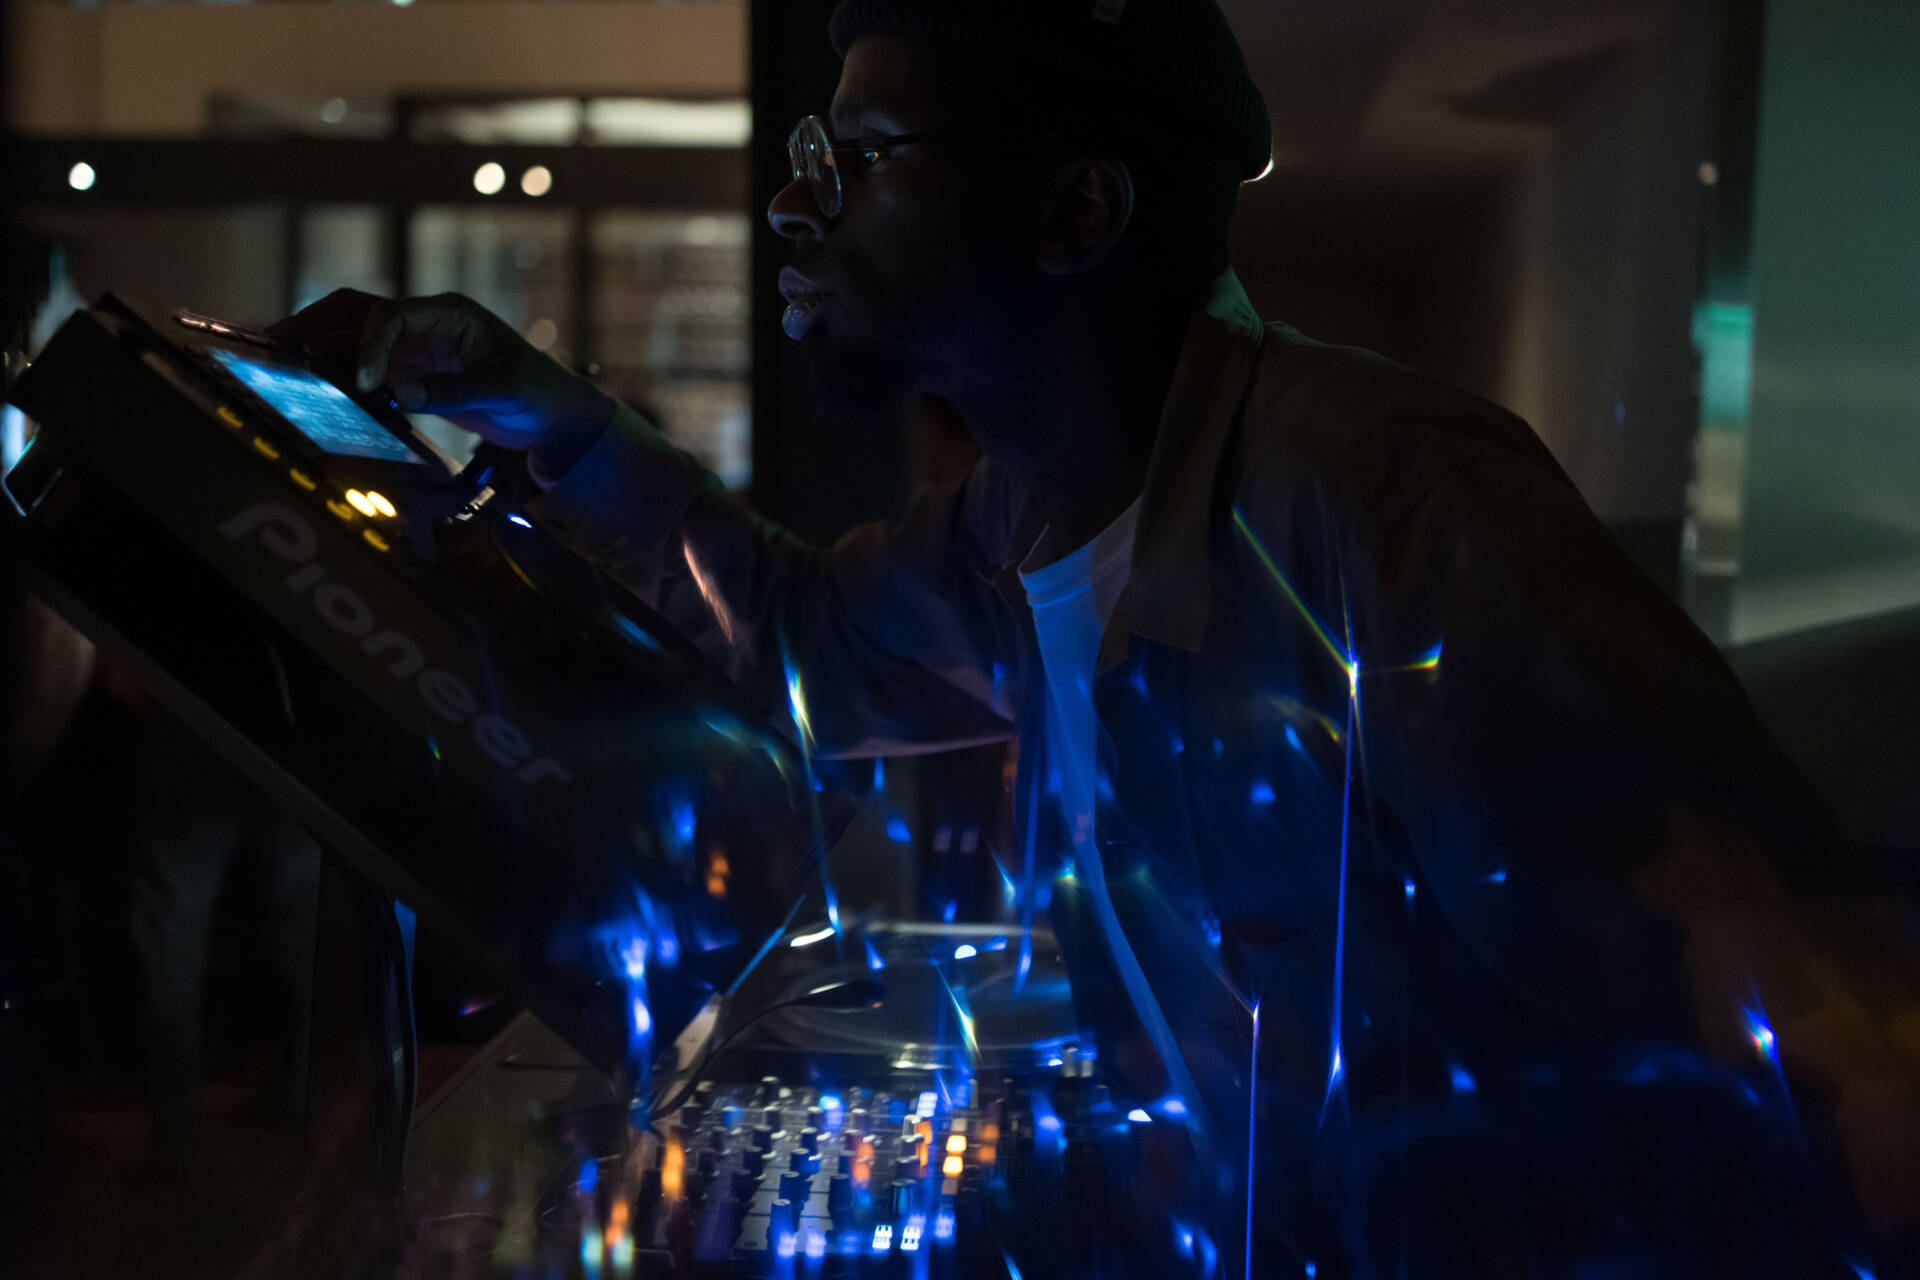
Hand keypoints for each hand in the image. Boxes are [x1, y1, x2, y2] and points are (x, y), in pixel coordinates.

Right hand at [267, 289, 615, 454]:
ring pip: (355, 336)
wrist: (554, 417)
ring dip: (321, 346)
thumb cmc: (539, 394)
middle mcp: (427, 323)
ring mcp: (417, 347)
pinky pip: (367, 366)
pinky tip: (315, 383)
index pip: (392, 316)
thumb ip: (449, 393)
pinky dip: (340, 370)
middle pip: (360, 311)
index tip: (362, 382)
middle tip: (278, 342)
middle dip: (318, 323)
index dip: (370, 345)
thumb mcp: (502, 391)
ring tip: (282, 361)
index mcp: (450, 314)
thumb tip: (395, 393)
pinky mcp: (412, 374)